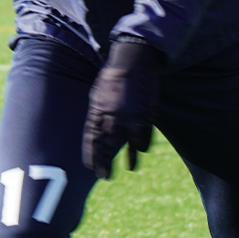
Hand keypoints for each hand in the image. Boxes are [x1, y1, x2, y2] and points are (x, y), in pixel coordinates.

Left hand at [82, 40, 162, 178]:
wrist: (133, 61)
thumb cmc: (112, 77)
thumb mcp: (98, 95)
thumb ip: (98, 114)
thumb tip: (98, 130)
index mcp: (98, 111)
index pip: (92, 140)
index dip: (92, 156)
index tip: (92, 168)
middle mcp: (113, 118)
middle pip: (107, 147)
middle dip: (106, 163)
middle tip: (105, 176)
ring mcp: (131, 118)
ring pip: (128, 145)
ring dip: (129, 159)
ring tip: (130, 168)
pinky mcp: (146, 115)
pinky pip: (144, 135)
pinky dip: (142, 144)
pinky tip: (141, 151)